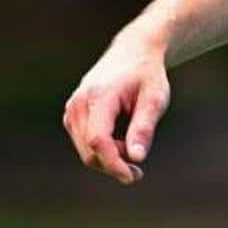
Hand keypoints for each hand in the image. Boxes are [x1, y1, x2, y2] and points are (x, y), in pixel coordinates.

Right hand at [62, 27, 172, 185]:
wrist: (133, 51)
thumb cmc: (147, 75)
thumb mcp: (155, 98)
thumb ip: (144, 127)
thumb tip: (136, 158)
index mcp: (99, 96)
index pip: (98, 140)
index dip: (114, 163)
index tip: (133, 176)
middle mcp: (79, 103)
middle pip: (90, 150)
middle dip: (114, 164)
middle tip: (138, 167)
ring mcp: (72, 109)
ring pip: (86, 151)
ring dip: (109, 157)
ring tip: (132, 143)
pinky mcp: (72, 114)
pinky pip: (84, 143)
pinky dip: (102, 149)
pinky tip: (121, 139)